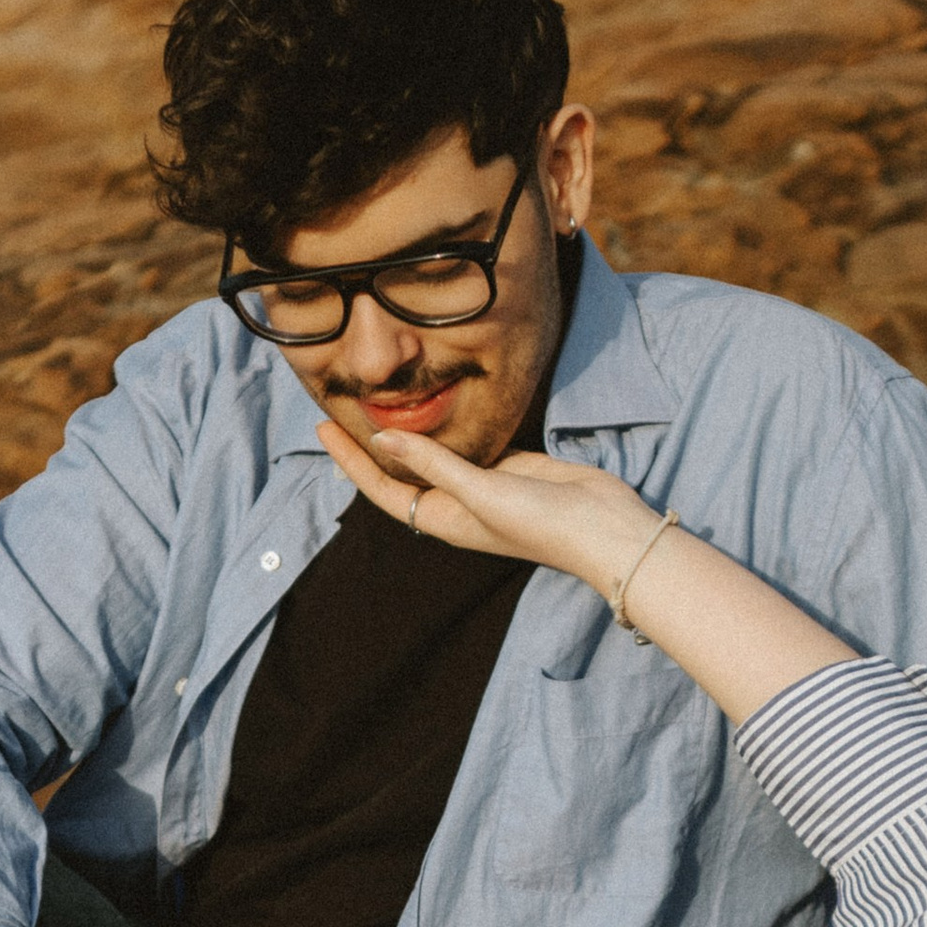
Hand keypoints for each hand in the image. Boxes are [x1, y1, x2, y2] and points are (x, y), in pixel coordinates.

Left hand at [320, 412, 657, 594]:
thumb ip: (432, 462)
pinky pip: (470, 444)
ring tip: (381, 398)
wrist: (602, 528)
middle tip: (342, 407)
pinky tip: (438, 402)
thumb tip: (383, 437)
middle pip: (402, 472)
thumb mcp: (479, 491)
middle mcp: (458, 503)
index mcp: (443, 518)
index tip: (324, 429)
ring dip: (410, 432)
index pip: (382, 488)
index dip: (351, 461)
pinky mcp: (511, 466)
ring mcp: (484, 485)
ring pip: (435, 456)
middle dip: (372, 445)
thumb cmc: (540, 521)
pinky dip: (451, 425)